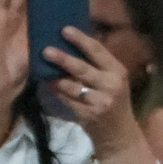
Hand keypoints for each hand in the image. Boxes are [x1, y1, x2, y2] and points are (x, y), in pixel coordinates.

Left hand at [45, 26, 144, 155]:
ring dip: (56, 77)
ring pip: (73, 86)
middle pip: (83, 69)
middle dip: (64, 59)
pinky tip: (47, 83)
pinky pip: (68, 100)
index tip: (64, 29)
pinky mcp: (90, 115)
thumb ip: (97, 64)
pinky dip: (56, 91)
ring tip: (42, 66)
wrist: (119, 134)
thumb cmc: (113, 101)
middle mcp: (111, 85)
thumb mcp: (112, 80)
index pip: (98, 51)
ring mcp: (100, 101)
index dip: (81, 39)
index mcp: (117, 71)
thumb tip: (72, 40)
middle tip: (46, 50)